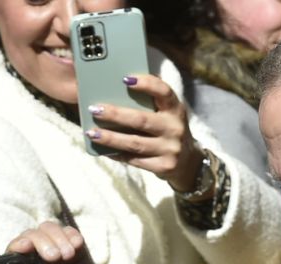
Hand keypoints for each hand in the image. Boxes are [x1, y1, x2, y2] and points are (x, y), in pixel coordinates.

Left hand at [6, 221, 107, 263]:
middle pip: (30, 236)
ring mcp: (52, 246)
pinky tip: (76, 246)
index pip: (13, 251)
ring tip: (67, 255)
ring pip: (48, 229)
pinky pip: (68, 232)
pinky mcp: (70, 243)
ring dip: (57, 238)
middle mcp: (34, 254)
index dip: (17, 246)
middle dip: (41, 242)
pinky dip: (71, 235)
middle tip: (54, 257)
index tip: (24, 248)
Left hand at [82, 74, 203, 190]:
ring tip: (91, 133)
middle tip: (95, 109)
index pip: (163, 92)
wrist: (188, 162)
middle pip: (141, 120)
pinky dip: (116, 154)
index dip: (146, 84)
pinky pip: (134, 160)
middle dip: (115, 114)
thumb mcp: (168, 113)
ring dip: (110, 138)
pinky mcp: (162, 166)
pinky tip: (102, 150)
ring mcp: (170, 149)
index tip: (125, 79)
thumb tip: (121, 86)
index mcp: (176, 109)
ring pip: (134, 143)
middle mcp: (174, 128)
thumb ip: (152, 102)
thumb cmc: (169, 130)